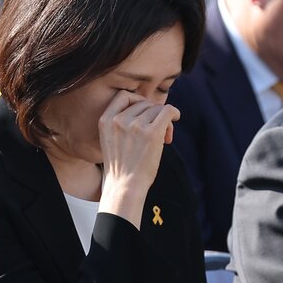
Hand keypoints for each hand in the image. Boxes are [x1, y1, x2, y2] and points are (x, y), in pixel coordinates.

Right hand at [97, 91, 180, 227]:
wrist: (125, 187)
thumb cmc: (121, 167)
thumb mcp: (110, 141)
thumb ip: (120, 123)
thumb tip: (148, 107)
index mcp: (105, 121)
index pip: (123, 96)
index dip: (136, 100)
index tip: (144, 112)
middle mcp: (119, 120)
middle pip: (143, 103)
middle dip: (152, 114)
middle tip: (156, 131)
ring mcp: (135, 126)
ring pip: (156, 109)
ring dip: (163, 120)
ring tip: (163, 137)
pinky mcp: (152, 132)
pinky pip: (168, 111)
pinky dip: (174, 113)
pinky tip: (176, 118)